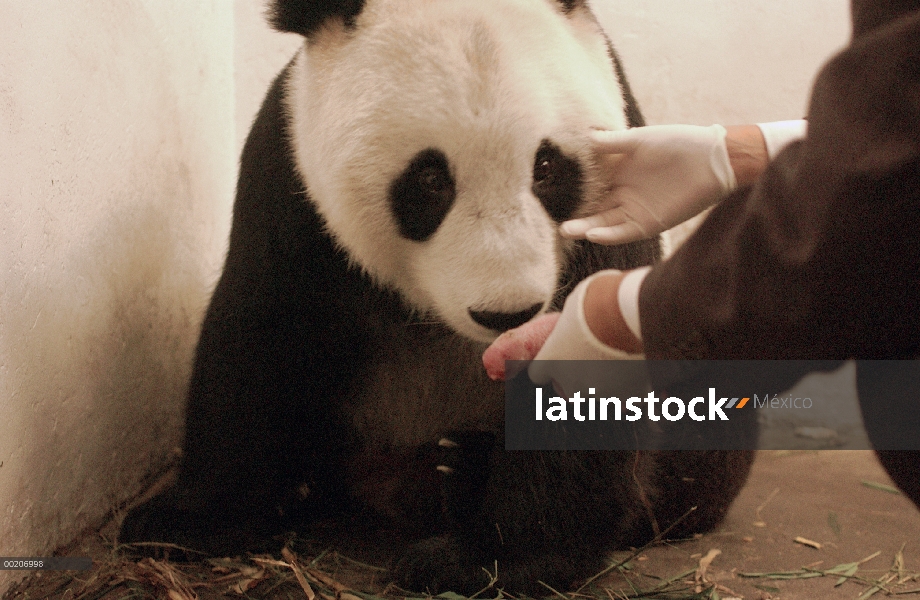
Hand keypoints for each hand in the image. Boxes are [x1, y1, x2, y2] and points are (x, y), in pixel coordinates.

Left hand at [483, 271, 641, 386]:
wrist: (634, 314)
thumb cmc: (602, 301)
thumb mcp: (576, 303)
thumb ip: (570, 322)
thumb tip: (576, 318)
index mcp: (552, 359)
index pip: (539, 373)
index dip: (552, 365)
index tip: (563, 357)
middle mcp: (572, 383)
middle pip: (569, 390)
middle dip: (580, 378)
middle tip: (597, 358)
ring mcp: (601, 394)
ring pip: (601, 395)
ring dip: (609, 382)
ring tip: (623, 358)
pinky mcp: (629, 398)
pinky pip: (629, 398)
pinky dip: (635, 387)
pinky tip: (641, 368)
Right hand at [561, 125, 736, 244]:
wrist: (715, 160)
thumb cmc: (680, 142)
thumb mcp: (641, 140)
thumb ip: (612, 142)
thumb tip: (584, 137)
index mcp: (621, 171)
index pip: (590, 183)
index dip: (572, 189)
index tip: (549, 191)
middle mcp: (625, 193)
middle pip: (594, 207)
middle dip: (575, 215)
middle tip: (553, 220)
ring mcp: (636, 209)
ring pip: (604, 222)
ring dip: (586, 227)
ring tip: (566, 230)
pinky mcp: (649, 223)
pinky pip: (624, 232)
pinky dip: (609, 234)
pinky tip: (594, 234)